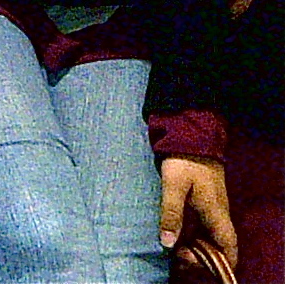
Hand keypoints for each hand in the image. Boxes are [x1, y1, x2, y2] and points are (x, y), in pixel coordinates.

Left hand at [160, 154, 236, 268]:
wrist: (191, 134)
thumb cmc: (184, 159)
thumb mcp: (173, 185)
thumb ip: (170, 213)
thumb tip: (167, 243)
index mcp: (216, 213)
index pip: (228, 248)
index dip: (217, 262)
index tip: (191, 259)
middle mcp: (219, 213)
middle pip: (218, 245)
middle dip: (201, 255)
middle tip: (177, 253)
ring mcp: (214, 205)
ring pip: (210, 234)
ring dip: (196, 243)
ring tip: (173, 244)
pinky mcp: (206, 198)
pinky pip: (204, 223)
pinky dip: (193, 231)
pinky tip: (176, 228)